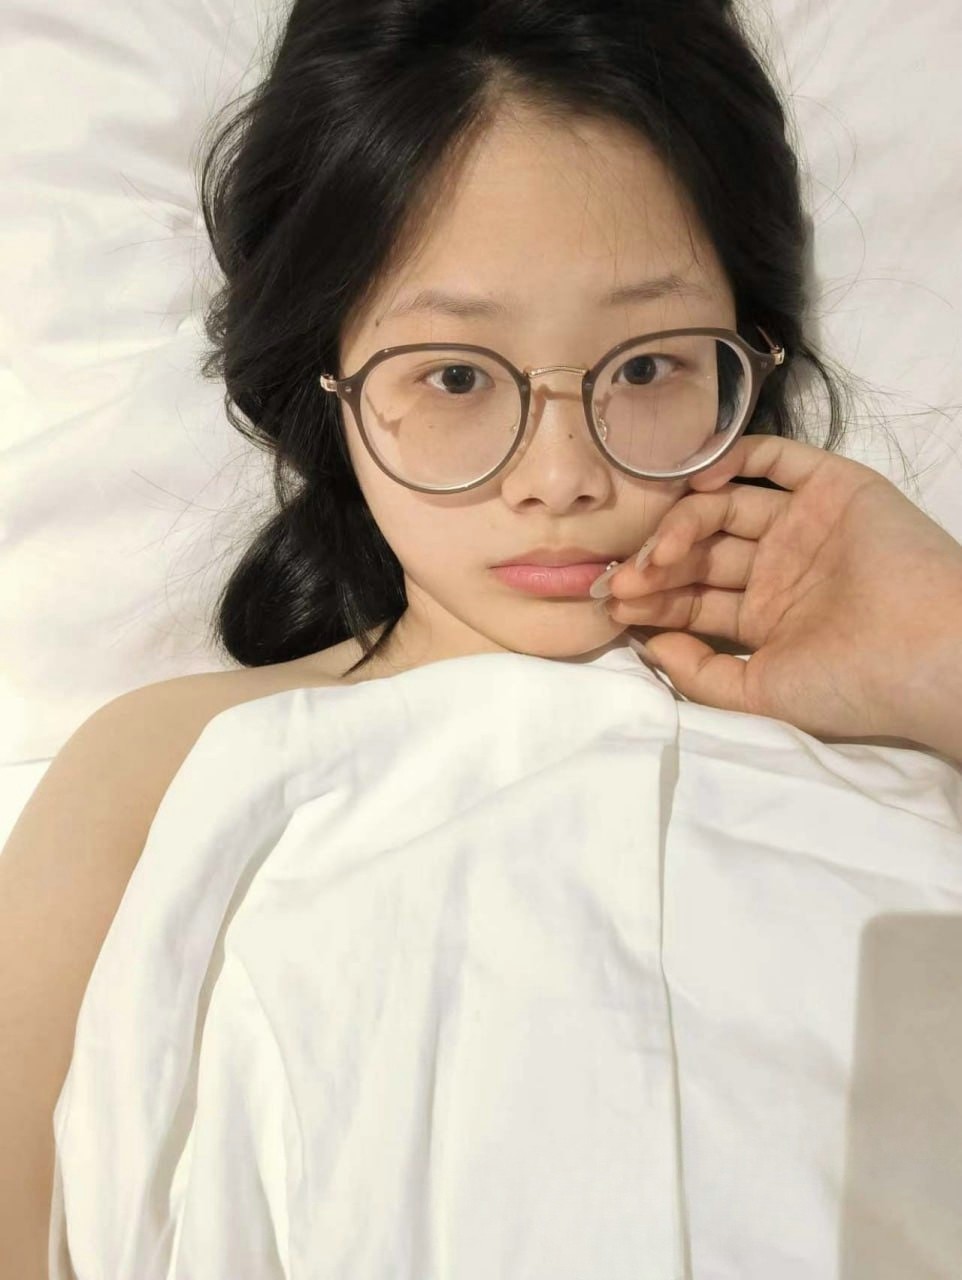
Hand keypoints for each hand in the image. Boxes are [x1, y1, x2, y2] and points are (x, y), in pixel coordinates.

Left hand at [602, 433, 961, 745]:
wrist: (927, 653)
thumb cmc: (849, 682)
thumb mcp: (758, 692)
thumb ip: (698, 672)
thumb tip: (647, 643)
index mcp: (765, 616)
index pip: (692, 596)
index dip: (651, 598)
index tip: (611, 604)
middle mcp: (780, 567)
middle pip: (702, 551)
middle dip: (657, 565)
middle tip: (623, 581)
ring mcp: (805, 525)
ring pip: (726, 507)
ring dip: (682, 523)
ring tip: (656, 552)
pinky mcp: (834, 488)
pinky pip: (777, 460)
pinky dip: (734, 459)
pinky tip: (696, 483)